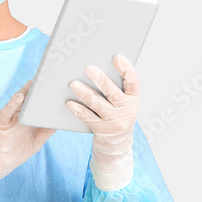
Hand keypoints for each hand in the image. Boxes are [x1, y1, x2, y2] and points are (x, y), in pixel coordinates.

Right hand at [0, 79, 56, 198]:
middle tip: (48, 77)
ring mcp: (9, 117)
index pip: (37, 103)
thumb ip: (46, 131)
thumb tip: (60, 121)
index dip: (45, 94)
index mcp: (27, 118)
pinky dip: (13, 103)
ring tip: (35, 81)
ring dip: (26, 91)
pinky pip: (7, 111)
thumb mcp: (37, 141)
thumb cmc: (16, 152)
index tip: (56, 84)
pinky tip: (20, 96)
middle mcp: (18, 115)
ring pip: (18, 102)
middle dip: (37, 89)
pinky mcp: (0, 122)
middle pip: (29, 99)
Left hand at [65, 55, 139, 190]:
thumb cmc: (115, 114)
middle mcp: (127, 110)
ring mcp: (115, 122)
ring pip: (98, 104)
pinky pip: (88, 118)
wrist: (116, 144)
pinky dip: (78, 110)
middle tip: (88, 68)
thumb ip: (114, 87)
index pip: (133, 82)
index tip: (117, 57)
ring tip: (73, 84)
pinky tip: (69, 103)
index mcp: (133, 99)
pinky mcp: (102, 131)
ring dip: (85, 93)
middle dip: (101, 80)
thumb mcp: (121, 102)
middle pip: (113, 92)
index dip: (126, 69)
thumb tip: (95, 66)